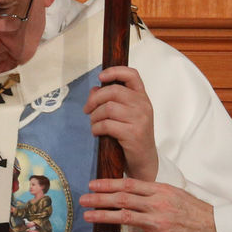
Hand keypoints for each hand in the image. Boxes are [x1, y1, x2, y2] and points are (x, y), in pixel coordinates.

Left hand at [80, 178, 220, 231]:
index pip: (129, 183)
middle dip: (100, 197)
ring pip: (124, 216)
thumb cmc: (197, 212)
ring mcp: (158, 222)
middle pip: (123, 197)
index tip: (94, 183)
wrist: (216, 229)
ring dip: (103, 215)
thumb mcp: (176, 194)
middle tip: (83, 198)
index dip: (109, 183)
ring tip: (87, 215)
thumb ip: (156, 192)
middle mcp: (157, 203)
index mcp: (161, 190)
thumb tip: (135, 190)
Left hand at [84, 66, 157, 180]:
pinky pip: (106, 125)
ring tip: (94, 123)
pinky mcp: (132, 133)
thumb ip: (112, 99)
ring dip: (94, 116)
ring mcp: (139, 119)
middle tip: (87, 109)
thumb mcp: (126, 114)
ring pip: (108, 108)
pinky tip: (97, 132)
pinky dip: (96, 128)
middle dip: (94, 99)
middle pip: (113, 91)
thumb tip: (94, 89)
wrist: (144, 160)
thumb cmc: (132, 135)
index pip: (132, 75)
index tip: (100, 76)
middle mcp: (143, 105)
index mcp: (142, 97)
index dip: (115, 71)